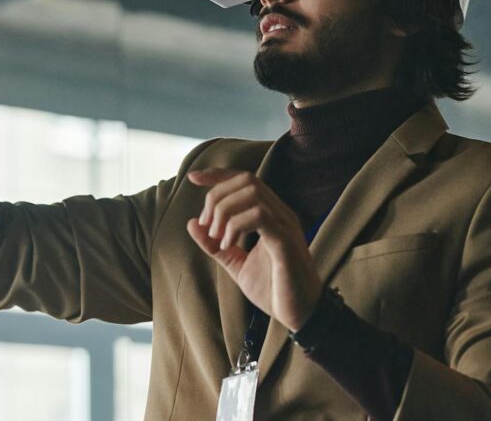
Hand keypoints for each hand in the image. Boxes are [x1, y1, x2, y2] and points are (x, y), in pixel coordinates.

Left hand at [185, 168, 323, 331]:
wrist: (299, 316)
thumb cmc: (273, 289)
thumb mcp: (236, 264)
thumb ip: (214, 245)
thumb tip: (191, 223)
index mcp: (271, 215)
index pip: (245, 180)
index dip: (218, 175)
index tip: (193, 178)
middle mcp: (281, 214)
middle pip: (247, 180)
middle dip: (217, 196)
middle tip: (207, 225)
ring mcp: (286, 226)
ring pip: (252, 194)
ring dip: (225, 211)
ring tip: (216, 237)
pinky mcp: (286, 242)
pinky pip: (260, 217)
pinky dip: (235, 226)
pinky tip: (227, 245)